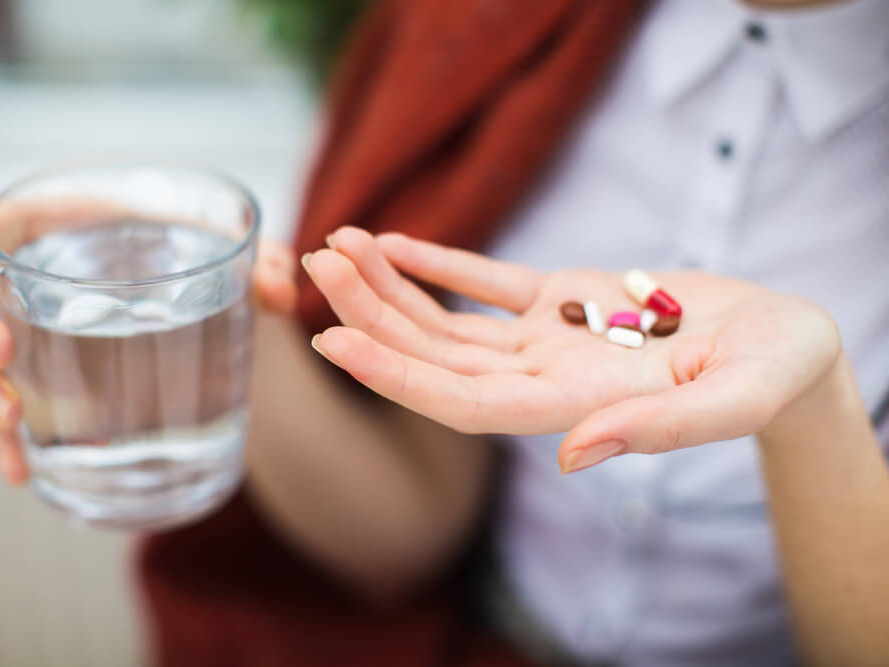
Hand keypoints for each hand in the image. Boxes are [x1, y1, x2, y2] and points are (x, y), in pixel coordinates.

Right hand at [0, 202, 297, 483]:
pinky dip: (10, 445)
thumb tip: (280, 286)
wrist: (219, 324)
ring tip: (9, 419)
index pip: (5, 229)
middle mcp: (51, 292)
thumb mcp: (236, 258)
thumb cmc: (211, 272)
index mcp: (78, 239)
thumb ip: (262, 261)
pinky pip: (16, 417)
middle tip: (3, 353)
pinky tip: (21, 471)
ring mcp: (48, 345)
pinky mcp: (57, 392)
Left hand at [302, 227, 840, 471]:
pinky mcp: (562, 297)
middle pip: (438, 355)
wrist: (784, 344)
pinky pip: (485, 283)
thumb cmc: (774, 373)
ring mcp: (548, 338)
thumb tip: (574, 456)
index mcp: (577, 405)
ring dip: (391, 285)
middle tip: (314, 264)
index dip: (395, 376)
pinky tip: (391, 243)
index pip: (463, 402)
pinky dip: (439, 263)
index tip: (330, 342)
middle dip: (372, 313)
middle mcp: (546, 377)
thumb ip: (660, 428)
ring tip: (339, 243)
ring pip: (449, 318)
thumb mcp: (734, 398)